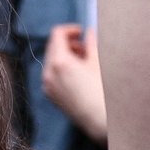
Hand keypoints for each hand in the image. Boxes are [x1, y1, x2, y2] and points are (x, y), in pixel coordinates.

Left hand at [38, 22, 109, 143]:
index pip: (57, 34)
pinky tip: (78, 74)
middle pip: (52, 46)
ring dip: (65, 55)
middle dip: (68, 43)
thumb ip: (91, 43)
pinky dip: (61, 69)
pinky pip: (52, 74)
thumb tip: (89, 32)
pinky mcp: (51, 95)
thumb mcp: (98, 63)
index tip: (81, 32)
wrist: (99, 120)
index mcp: (59, 62)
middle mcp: (49, 73)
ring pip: (52, 61)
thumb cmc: (102, 91)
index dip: (70, 29)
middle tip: (85, 47)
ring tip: (84, 62)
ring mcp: (48, 85)